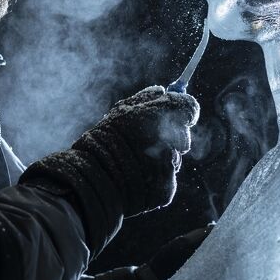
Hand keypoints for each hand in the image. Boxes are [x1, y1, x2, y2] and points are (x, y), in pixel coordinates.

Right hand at [18, 86, 198, 254]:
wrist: (91, 180)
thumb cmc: (102, 142)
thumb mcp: (120, 112)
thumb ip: (145, 98)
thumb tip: (162, 90)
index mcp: (158, 117)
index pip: (188, 107)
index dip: (183, 110)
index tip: (179, 113)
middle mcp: (168, 141)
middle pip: (183, 135)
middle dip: (171, 136)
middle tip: (148, 140)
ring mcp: (168, 167)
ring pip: (174, 158)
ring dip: (162, 157)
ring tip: (136, 160)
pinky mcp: (166, 189)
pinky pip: (167, 178)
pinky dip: (156, 178)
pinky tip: (137, 176)